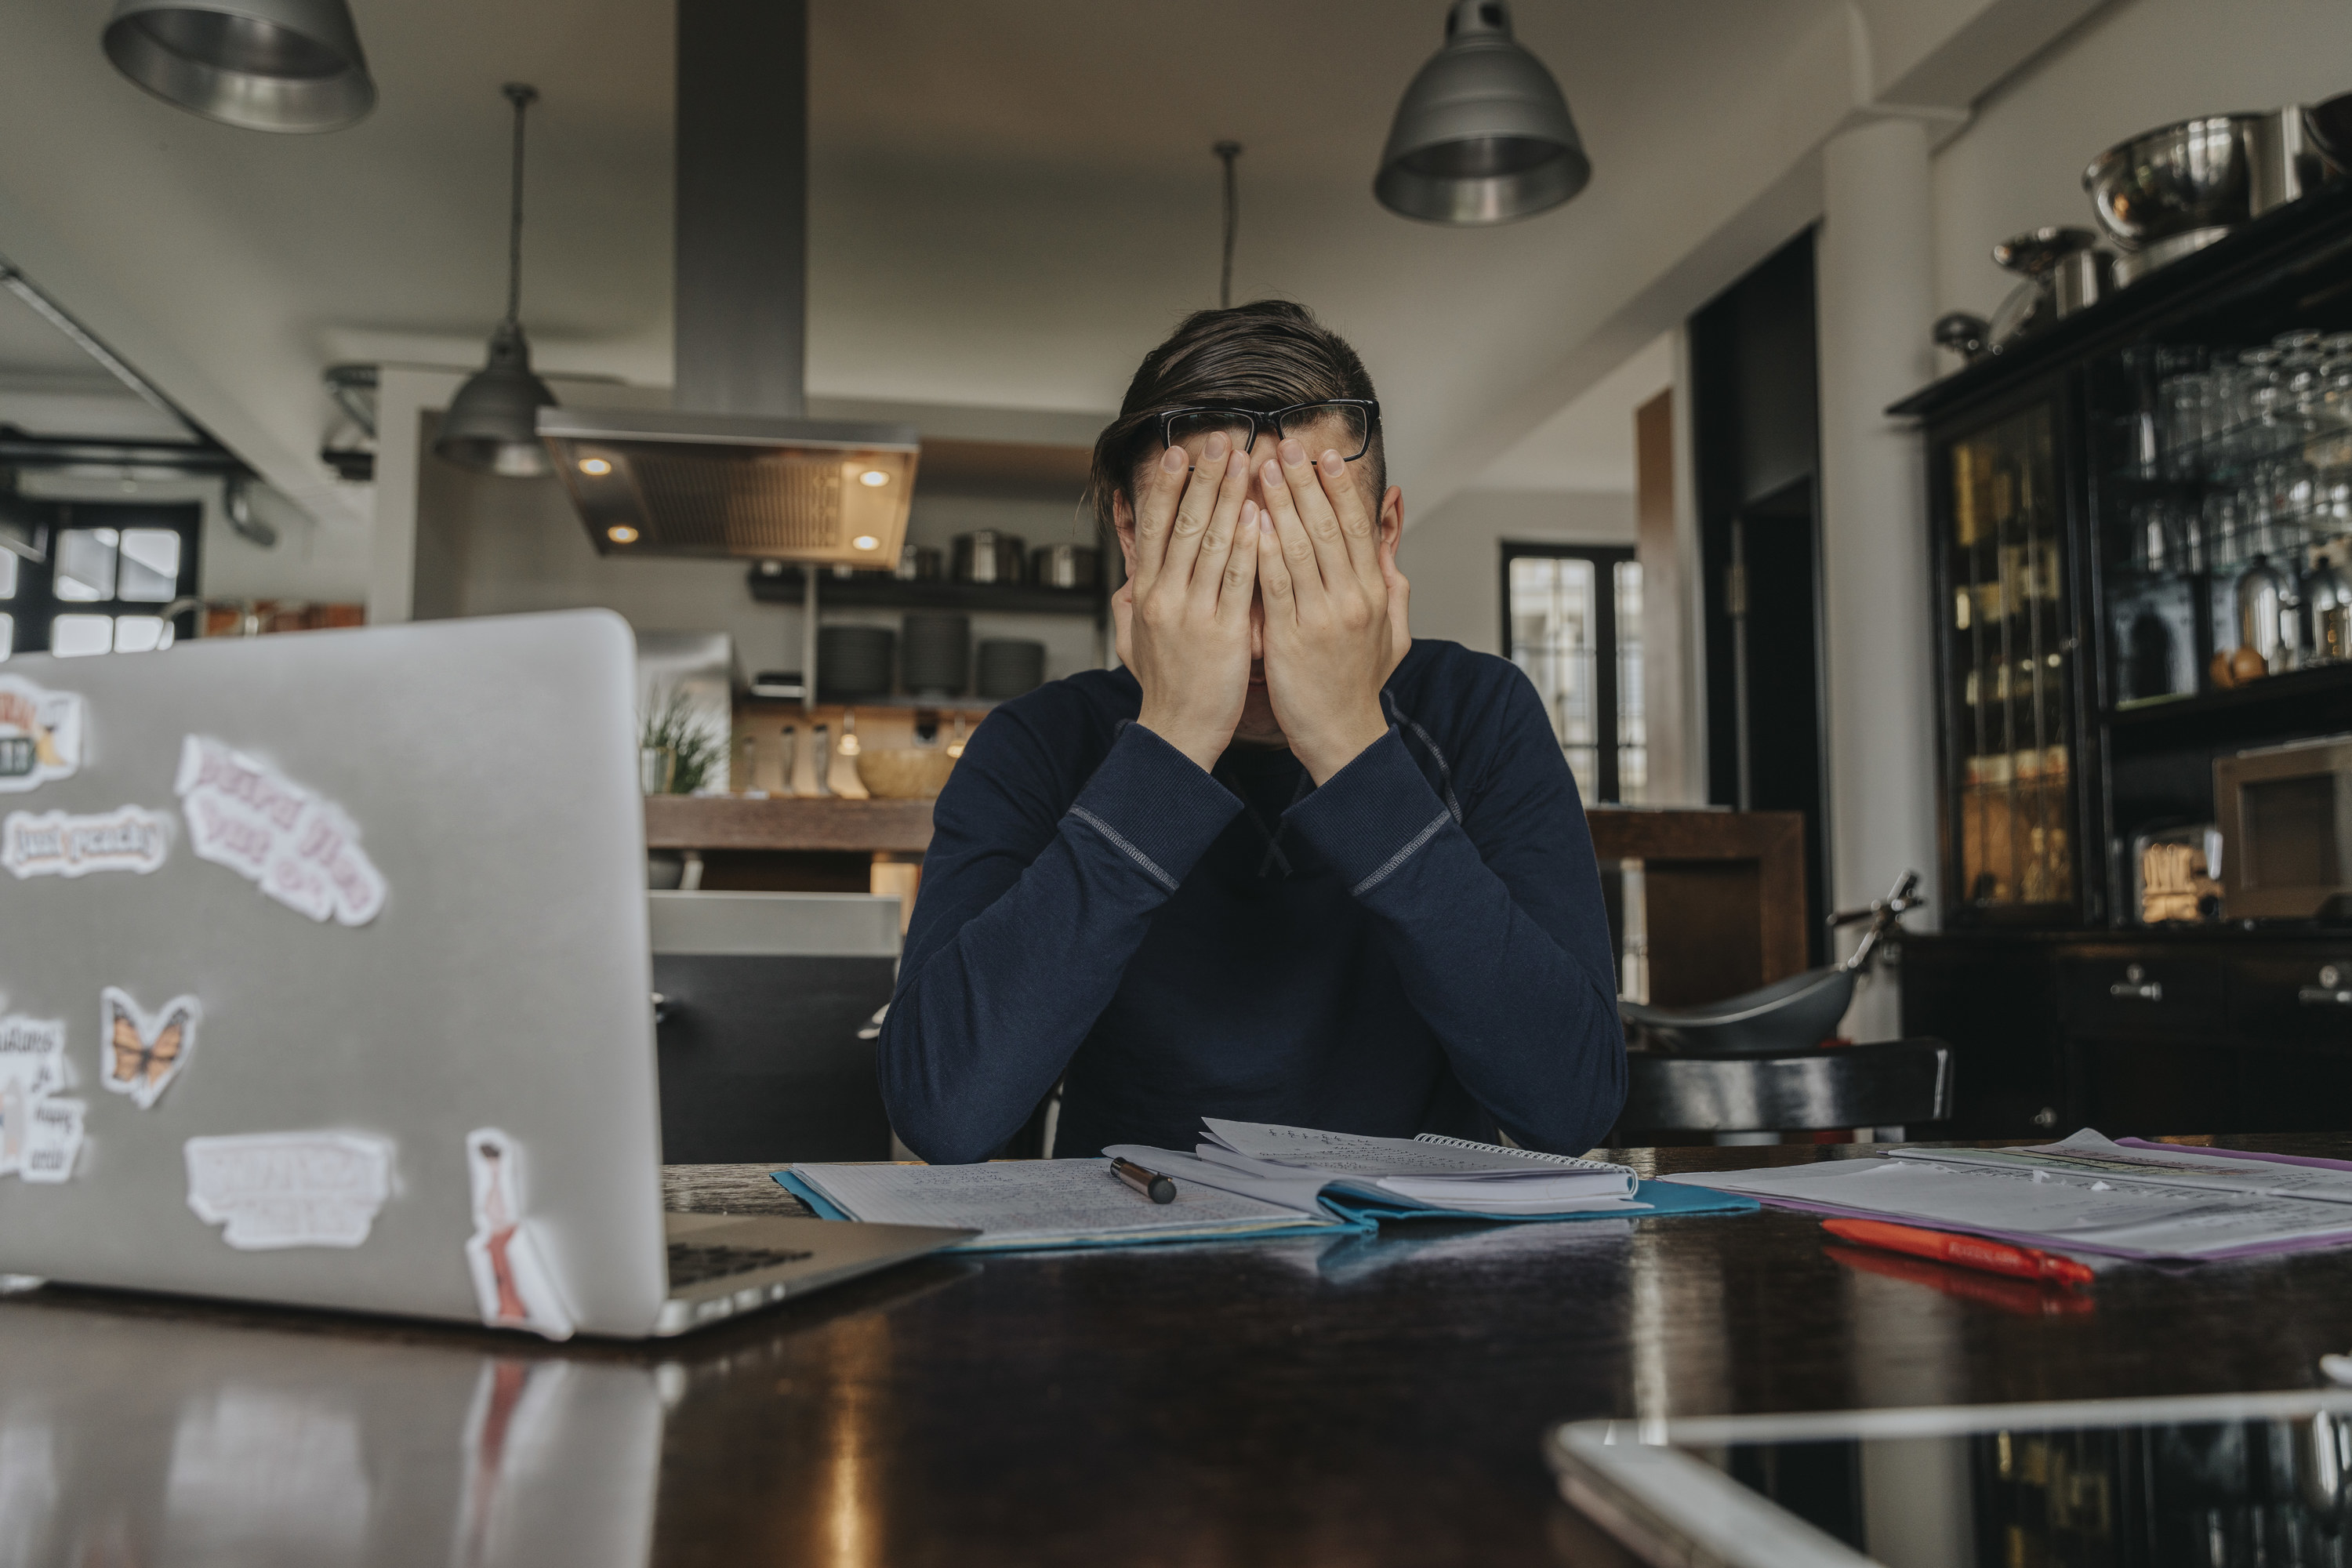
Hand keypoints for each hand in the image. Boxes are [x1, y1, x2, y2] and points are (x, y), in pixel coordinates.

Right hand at [1116, 434, 1260, 771]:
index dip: (1166, 486)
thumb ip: (1130, 607)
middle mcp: (1164, 597)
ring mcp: (1193, 613)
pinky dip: (1248, 544)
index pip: (1153, 527)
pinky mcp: (1224, 632)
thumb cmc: (1165, 689)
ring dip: (1229, 497)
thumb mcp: (1133, 642)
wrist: (1177, 734)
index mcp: (1145, 594)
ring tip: (1246, 462)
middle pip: (1182, 523)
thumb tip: (1127, 580)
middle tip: (1221, 440)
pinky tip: (1260, 515)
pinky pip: (1238, 580)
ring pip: (1210, 542)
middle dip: (1203, 477)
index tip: (1180, 452)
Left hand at [1253, 440, 1407, 783]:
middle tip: (1286, 444)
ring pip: (1301, 547)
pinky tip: (1248, 521)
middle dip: (1306, 481)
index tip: (1323, 455)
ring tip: (1262, 468)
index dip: (1340, 487)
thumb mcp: (1394, 633)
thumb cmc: (1359, 684)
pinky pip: (1275, 585)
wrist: (1343, 735)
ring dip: (1280, 503)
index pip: (1359, 526)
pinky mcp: (1291, 638)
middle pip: (1330, 526)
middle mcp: (1353, 599)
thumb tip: (1391, 547)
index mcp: (1375, 593)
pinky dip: (1262, 549)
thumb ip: (1393, 586)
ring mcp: (1323, 618)